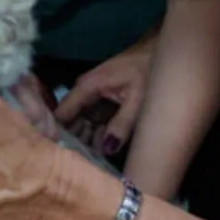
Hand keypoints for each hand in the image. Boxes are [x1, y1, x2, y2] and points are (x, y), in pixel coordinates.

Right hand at [55, 33, 157, 156]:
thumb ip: (122, 123)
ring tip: (95, 164)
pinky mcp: (102, 104)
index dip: (59, 134)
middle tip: (83, 166)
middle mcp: (84, 93)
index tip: (61, 156)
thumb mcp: (138, 98)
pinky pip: (93, 124)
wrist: (160, 53)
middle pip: (70, 123)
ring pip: (81, 126)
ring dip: (87, 143)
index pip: (62, 114)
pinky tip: (103, 154)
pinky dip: (97, 138)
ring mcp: (92, 99)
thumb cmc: (148, 70)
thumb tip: (107, 149)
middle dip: (75, 144)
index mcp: (88, 87)